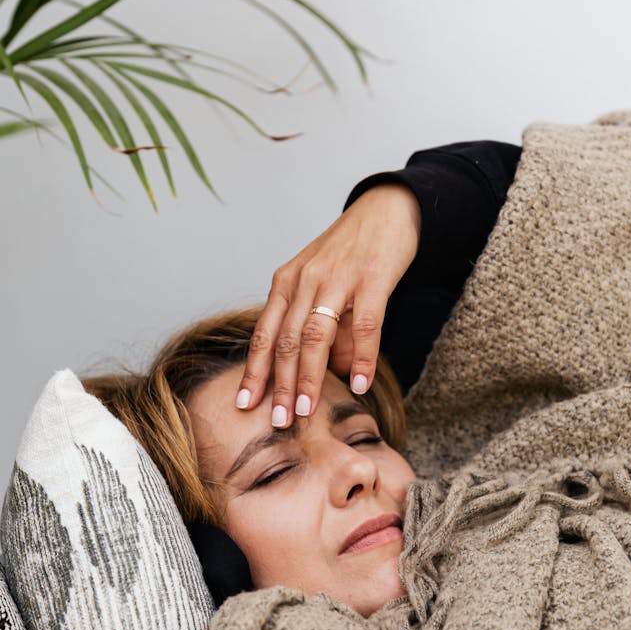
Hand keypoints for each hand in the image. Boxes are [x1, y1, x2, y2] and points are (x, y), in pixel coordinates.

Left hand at [236, 184, 420, 425]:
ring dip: (308, 377)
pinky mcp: (372, 278)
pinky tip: (359, 383)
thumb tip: (327, 373)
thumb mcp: (322, 283)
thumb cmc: (351, 251)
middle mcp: (305, 279)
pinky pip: (363, 325)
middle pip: (286, 340)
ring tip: (305, 410)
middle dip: (279, 384)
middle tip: (277, 421)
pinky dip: (360, 357)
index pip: (265, 333)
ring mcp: (338, 278)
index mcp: (287, 281)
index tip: (245, 403)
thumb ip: (318, 324)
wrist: (386, 208)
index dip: (255, 370)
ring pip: (315, 336)